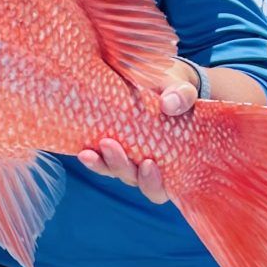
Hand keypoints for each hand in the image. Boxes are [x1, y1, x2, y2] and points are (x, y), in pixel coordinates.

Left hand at [76, 62, 199, 204]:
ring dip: (100, 163)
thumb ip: (182, 96)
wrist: (159, 78)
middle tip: (109, 144)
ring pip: (113, 170)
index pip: (162, 188)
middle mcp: (147, 164)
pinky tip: (82, 149)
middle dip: (120, 166)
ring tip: (88, 152)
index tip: (147, 163)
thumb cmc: (175, 92)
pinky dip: (91, 155)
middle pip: (132, 179)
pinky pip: (100, 157)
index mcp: (171, 162)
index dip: (153, 183)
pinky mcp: (110, 141)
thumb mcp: (184, 91)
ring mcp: (128, 154)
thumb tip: (168, 105)